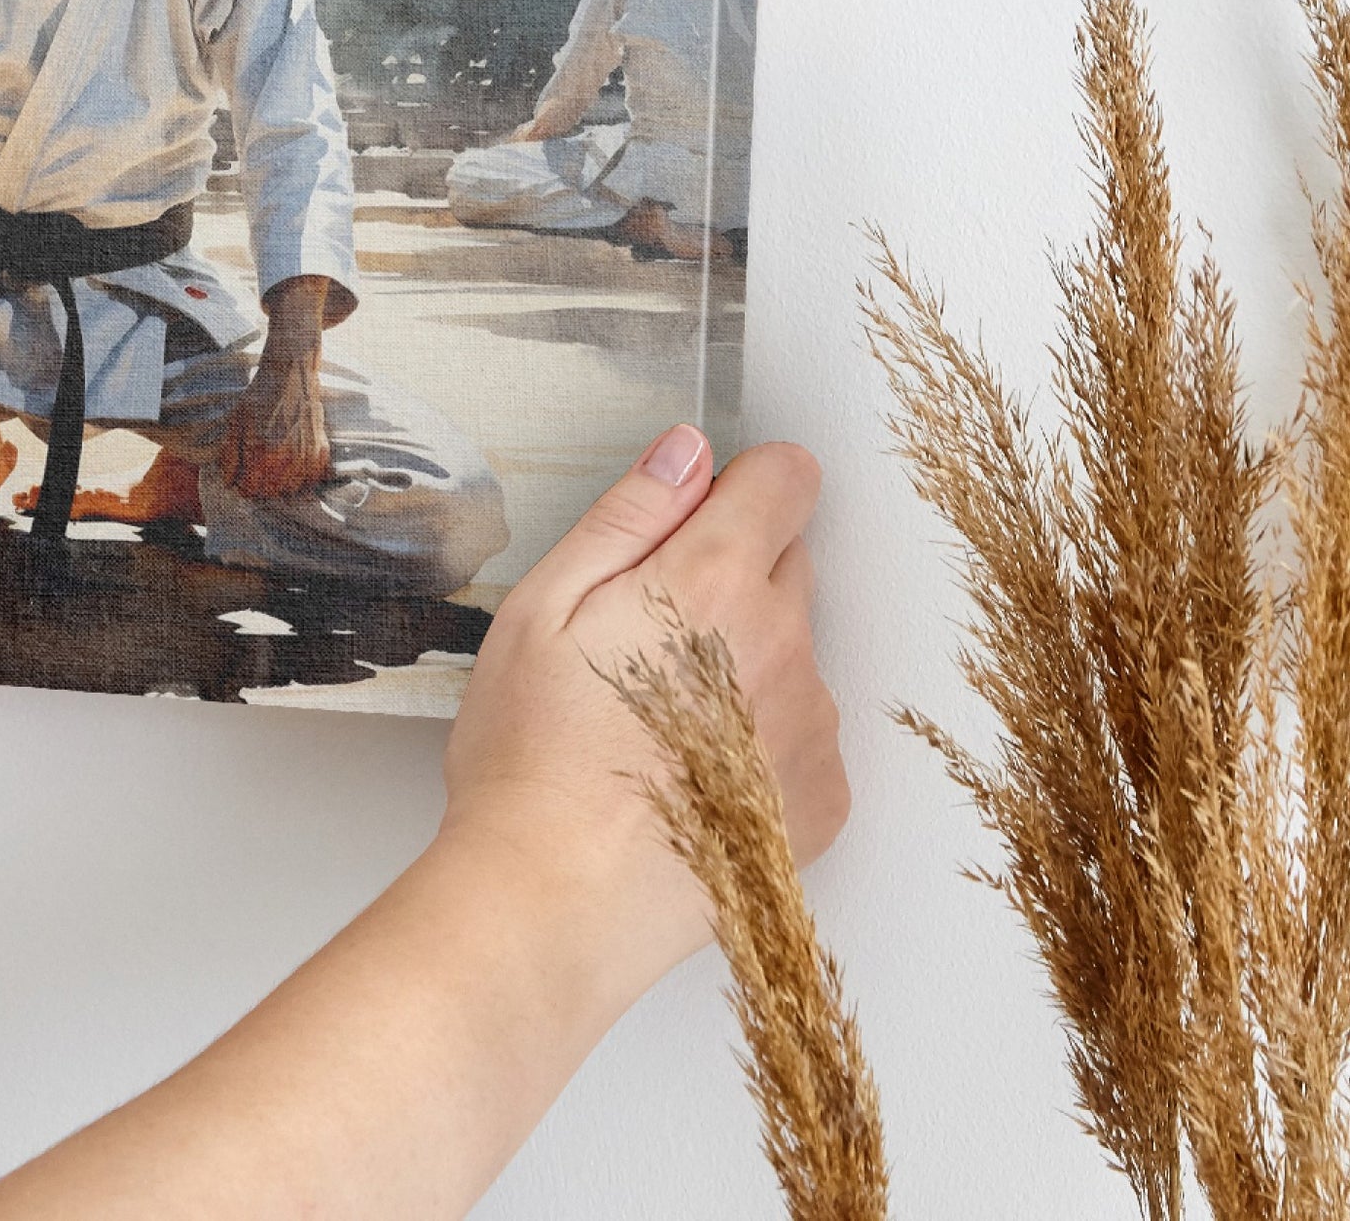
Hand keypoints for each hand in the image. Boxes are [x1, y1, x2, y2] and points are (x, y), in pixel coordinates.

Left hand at [220, 277, 331, 498]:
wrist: (290, 374)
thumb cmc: (259, 397)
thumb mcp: (235, 424)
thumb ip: (229, 456)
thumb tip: (230, 482)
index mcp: (262, 453)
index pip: (249, 490)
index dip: (241, 486)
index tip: (240, 477)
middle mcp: (287, 459)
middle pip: (270, 494)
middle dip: (259, 487)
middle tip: (255, 472)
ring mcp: (307, 456)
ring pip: (292, 491)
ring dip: (280, 485)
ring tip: (273, 470)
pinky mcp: (322, 449)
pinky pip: (312, 480)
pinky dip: (302, 479)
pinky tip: (292, 467)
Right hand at [440, 428, 847, 1007]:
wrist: (555, 903)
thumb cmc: (532, 757)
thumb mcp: (544, 606)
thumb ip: (629, 516)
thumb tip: (688, 451)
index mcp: (715, 581)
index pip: (788, 478)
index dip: (738, 486)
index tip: (691, 522)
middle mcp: (786, 644)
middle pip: (788, 562)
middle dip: (729, 576)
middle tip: (642, 638)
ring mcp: (811, 727)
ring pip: (792, 652)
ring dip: (744, 663)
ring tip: (655, 723)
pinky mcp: (821, 800)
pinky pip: (802, 734)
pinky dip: (759, 741)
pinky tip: (688, 775)